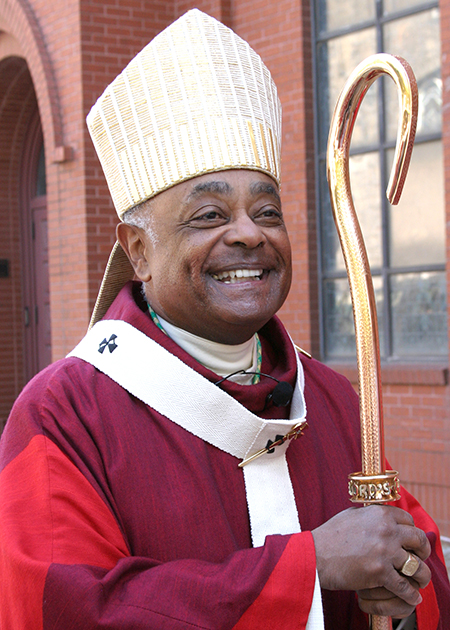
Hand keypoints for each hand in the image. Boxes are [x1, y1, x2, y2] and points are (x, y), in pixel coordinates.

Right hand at [312, 505, 430, 617]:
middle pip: (419, 539)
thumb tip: (382, 518)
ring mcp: (384, 551)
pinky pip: (404, 585)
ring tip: (420, 580)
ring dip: (421, 575)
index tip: (410, 540)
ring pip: (417, 565)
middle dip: (423, 550)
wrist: (315, 555)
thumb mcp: (352, 515)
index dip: (411, 530)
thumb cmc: (330, 536)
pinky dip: (410, 594)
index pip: (408, 520)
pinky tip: (412, 596)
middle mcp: (386, 530)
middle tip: (420, 557)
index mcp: (380, 513)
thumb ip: (371, 515)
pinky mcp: (380, 573)